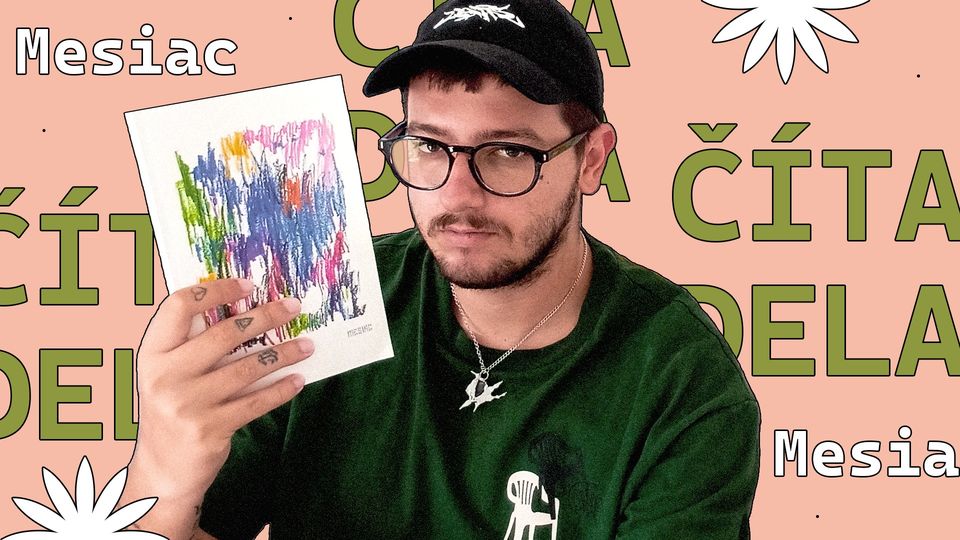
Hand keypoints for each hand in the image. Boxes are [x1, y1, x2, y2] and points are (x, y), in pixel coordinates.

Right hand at [125, 278, 311, 533]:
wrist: (161, 470)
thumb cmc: (172, 409)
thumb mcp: (167, 373)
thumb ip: (192, 344)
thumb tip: (243, 305)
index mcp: (152, 354)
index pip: (179, 306)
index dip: (216, 290)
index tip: (248, 285)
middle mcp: (165, 376)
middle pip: (224, 333)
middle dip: (266, 316)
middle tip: (294, 307)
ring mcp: (187, 405)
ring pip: (247, 368)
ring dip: (283, 353)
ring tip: (307, 345)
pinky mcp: (210, 430)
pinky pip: (256, 402)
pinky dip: (280, 390)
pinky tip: (298, 380)